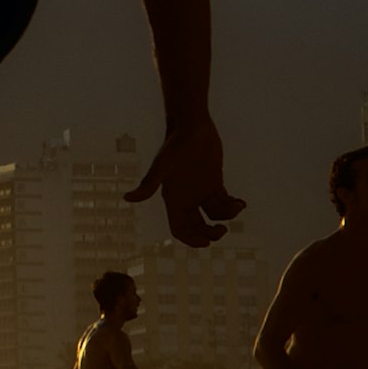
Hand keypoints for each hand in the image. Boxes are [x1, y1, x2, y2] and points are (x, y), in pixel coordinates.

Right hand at [125, 116, 244, 247]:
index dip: (191, 239)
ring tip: (236, 206)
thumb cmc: (175, 144)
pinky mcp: (214, 182)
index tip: (207, 242)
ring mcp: (201, 191)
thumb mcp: (162, 166)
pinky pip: (225, 202)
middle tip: (223, 230)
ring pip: (214, 215)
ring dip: (227, 217)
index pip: (179, 229)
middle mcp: (187, 198)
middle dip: (211, 233)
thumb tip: (126, 198)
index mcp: (174, 198)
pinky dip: (234, 206)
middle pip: (197, 227)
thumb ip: (148, 185)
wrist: (191, 126)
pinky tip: (241, 202)